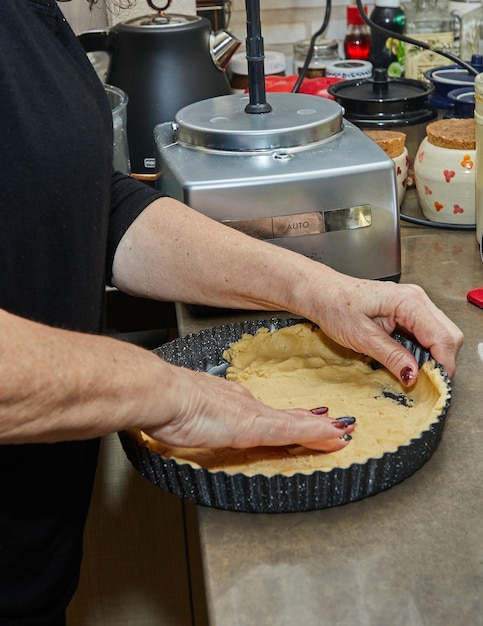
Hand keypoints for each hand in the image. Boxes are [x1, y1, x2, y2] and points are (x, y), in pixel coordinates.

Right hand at [141, 367, 354, 451]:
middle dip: (311, 423)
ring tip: (341, 431)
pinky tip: (332, 436)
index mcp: (231, 403)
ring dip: (320, 430)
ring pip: (295, 423)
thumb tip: (189, 422)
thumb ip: (193, 419)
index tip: (307, 419)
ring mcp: (252, 414)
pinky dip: (315, 434)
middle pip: (286, 416)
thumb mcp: (184, 415)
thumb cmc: (167, 404)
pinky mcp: (255, 425)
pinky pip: (293, 430)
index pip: (268, 413)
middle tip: (334, 425)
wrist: (163, 393)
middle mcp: (246, 404)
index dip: (290, 418)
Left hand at [302, 272, 462, 383]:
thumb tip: (412, 374)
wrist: (321, 293)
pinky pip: (427, 333)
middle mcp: (416, 299)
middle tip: (423, 381)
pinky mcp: (408, 312)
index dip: (443, 364)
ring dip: (431, 357)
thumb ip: (390, 355)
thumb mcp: (361, 337)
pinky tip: (406, 359)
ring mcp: (414, 304)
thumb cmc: (335, 306)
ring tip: (411, 371)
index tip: (434, 385)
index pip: (443, 337)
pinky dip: (422, 350)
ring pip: (440, 335)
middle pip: (449, 335)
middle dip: (441, 361)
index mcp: (408, 302)